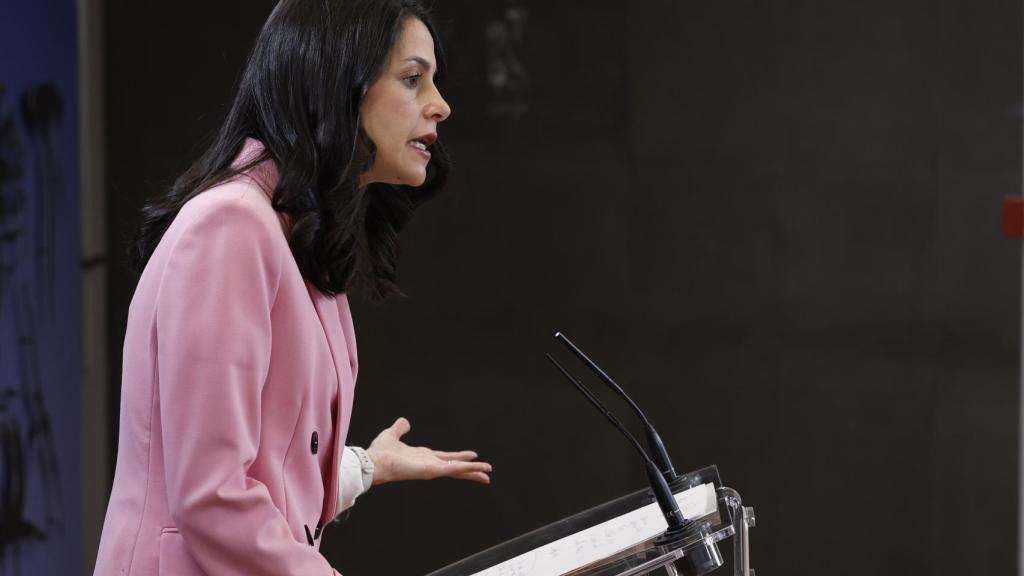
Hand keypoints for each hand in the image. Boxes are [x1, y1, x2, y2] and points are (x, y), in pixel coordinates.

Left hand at [366, 417, 491, 486]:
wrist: (373, 462)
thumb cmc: (379, 452)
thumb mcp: (392, 434)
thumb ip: (399, 428)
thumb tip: (404, 422)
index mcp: (423, 457)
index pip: (446, 458)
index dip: (459, 457)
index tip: (472, 456)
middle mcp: (429, 464)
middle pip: (455, 467)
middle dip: (471, 469)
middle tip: (486, 471)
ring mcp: (431, 469)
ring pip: (457, 470)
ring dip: (473, 471)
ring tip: (488, 474)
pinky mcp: (431, 471)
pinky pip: (452, 470)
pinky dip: (467, 469)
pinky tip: (478, 469)